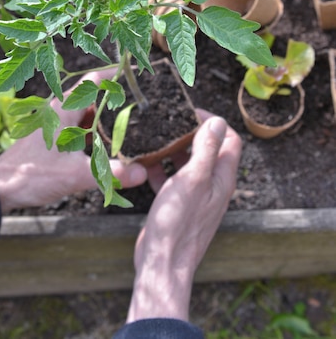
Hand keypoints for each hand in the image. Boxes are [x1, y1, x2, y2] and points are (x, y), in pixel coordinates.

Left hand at [0, 70, 147, 212]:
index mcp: (63, 110)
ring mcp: (53, 126)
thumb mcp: (75, 175)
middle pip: (91, 98)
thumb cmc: (32, 175)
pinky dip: (90, 134)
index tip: (132, 71)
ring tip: (123, 128)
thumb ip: (109, 173)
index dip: (113, 75)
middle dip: (112, 102)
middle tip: (135, 107)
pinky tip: (100, 148)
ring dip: (101, 120)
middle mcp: (58, 113)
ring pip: (83, 115)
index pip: (93, 81)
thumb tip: (141, 172)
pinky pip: (76, 130)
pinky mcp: (50, 140)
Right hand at [127, 112, 241, 322]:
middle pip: (208, 150)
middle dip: (190, 134)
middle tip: (169, 123)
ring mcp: (196, 198)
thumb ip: (206, 149)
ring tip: (155, 139)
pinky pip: (172, 181)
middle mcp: (213, 187)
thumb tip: (218, 122)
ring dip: (174, 151)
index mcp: (222, 178)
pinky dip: (162, 170)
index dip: (214, 123)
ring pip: (188, 165)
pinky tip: (144, 164)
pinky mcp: (178, 206)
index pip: (230, 140)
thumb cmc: (179, 221)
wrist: (163, 263)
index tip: (191, 113)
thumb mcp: (193, 179)